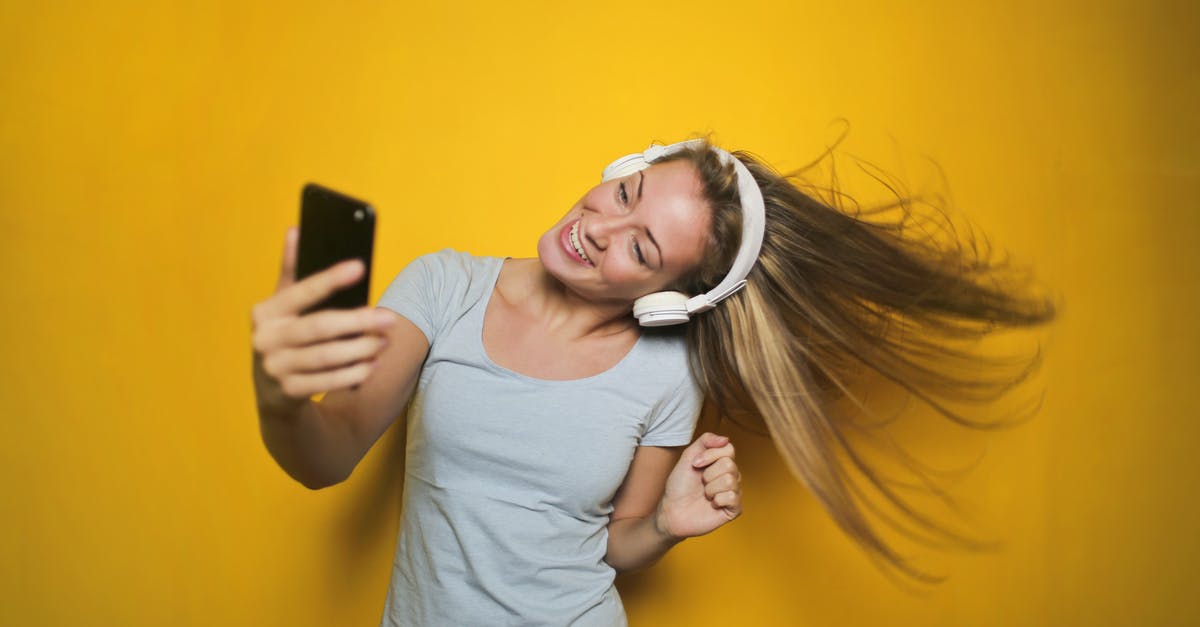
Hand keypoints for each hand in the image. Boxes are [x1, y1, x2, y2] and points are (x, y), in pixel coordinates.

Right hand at [251, 227, 393, 409]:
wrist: (272, 391)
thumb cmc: (286, 335)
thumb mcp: (283, 305)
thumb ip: (292, 271)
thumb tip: (296, 230)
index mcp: (265, 311)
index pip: (300, 290)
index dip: (329, 278)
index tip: (359, 266)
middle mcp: (265, 339)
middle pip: (318, 327)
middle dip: (357, 322)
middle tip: (390, 318)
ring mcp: (274, 368)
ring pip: (325, 357)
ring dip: (359, 349)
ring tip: (383, 342)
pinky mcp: (287, 393)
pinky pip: (325, 382)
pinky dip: (351, 374)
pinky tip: (371, 365)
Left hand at [655, 433, 741, 538]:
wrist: (672, 510)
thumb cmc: (679, 486)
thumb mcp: (688, 457)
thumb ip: (705, 441)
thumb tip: (726, 438)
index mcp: (721, 462)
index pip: (729, 449)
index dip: (710, 456)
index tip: (695, 464)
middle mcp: (731, 476)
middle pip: (729, 465)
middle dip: (708, 474)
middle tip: (701, 483)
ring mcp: (734, 492)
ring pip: (730, 481)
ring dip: (710, 488)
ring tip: (704, 495)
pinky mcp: (734, 509)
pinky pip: (732, 497)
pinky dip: (717, 500)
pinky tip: (711, 504)